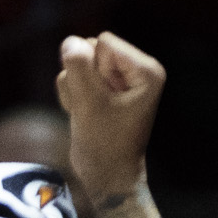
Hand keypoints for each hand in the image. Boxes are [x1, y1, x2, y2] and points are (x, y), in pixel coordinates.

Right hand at [54, 32, 167, 202]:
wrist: (105, 176)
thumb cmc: (104, 144)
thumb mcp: (89, 103)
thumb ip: (78, 67)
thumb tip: (70, 41)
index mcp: (146, 70)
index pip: (103, 43)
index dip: (93, 70)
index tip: (103, 100)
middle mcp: (136, 69)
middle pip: (91, 48)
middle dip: (82, 78)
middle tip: (93, 108)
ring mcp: (117, 78)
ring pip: (79, 62)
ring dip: (74, 89)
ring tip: (89, 113)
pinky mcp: (103, 88)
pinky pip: (74, 76)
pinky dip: (72, 96)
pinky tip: (83, 114)